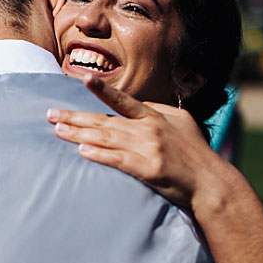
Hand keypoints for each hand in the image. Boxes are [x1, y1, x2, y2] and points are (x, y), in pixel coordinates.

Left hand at [46, 76, 218, 209]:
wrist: (211, 183)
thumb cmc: (195, 154)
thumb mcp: (180, 124)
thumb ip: (157, 113)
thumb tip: (136, 107)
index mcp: (155, 116)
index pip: (124, 100)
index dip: (103, 90)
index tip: (84, 80)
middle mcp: (149, 129)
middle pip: (105, 121)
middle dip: (75, 118)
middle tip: (50, 114)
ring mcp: (148, 149)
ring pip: (106, 139)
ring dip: (79, 135)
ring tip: (58, 131)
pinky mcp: (148, 170)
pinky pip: (117, 160)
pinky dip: (98, 155)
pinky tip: (81, 152)